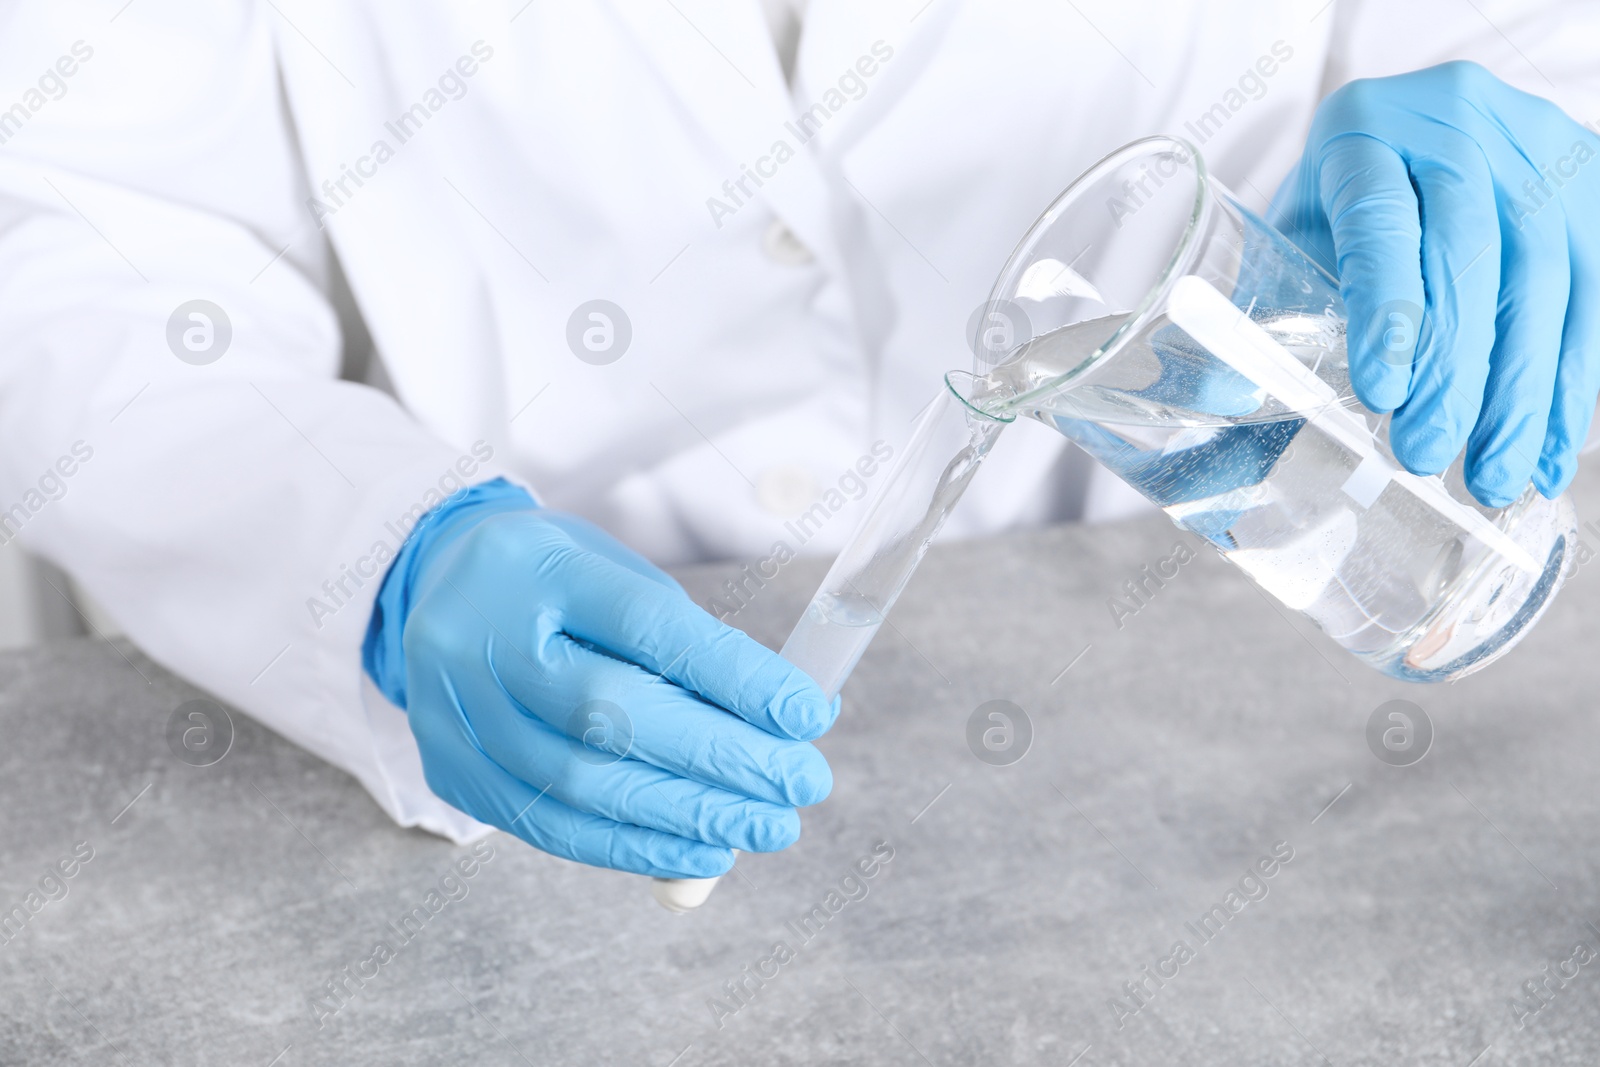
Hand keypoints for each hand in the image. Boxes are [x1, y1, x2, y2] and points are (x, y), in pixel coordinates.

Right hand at [396, 505, 835, 878]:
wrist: (442, 593)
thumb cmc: (557, 585)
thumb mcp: (615, 577)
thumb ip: (687, 643)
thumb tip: (785, 719)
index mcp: (534, 568)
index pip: (646, 626)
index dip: (735, 676)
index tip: (808, 713)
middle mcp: (480, 638)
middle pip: (612, 713)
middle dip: (723, 758)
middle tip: (803, 782)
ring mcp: (455, 710)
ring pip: (581, 782)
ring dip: (690, 815)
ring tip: (767, 824)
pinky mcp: (451, 770)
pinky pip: (550, 826)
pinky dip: (636, 847)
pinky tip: (703, 850)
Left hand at [1273, 61, 1599, 505]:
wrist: (1415, 140)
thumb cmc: (1336, 210)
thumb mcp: (1286, 240)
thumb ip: (1254, 314)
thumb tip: (1222, 400)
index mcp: (1362, 131)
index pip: (1381, 220)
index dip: (1388, 310)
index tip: (1381, 396)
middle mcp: (1458, 123)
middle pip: (1473, 251)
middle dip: (1455, 371)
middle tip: (1426, 456)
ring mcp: (1537, 146)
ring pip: (1547, 277)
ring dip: (1522, 393)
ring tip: (1489, 478)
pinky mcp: (1590, 180)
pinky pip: (1594, 292)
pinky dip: (1570, 382)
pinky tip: (1545, 450)